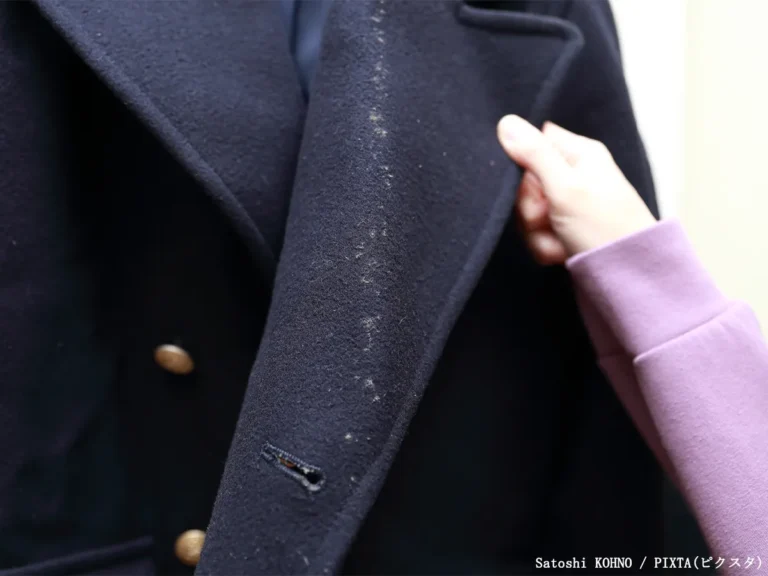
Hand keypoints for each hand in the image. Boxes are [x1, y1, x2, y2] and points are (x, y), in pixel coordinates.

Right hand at [496, 115, 655, 263]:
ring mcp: (569, 205)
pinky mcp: (564, 230)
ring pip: (528, 213)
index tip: (530, 183)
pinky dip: (545, 246)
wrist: (628, 279)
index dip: (522, 164)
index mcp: (581, 154)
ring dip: (537, 232)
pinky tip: (561, 252)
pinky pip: (536, 233)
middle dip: (530, 208)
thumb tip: (505, 121)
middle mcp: (574, 176)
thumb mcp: (566, 187)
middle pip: (525, 183)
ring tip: (560, 241)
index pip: (534, 143)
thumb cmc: (605, 228)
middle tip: (548, 218)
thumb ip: (534, 155)